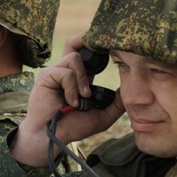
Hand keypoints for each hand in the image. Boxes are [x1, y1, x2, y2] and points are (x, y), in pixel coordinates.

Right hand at [10, 33, 123, 165]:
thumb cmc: (73, 128)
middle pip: (75, 43)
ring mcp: (55, 72)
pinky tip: (71, 102)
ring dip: (82, 79)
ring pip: (74, 58)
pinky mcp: (47, 76)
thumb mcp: (101, 116)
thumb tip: (129, 90)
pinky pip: (66, 73)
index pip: (88, 55)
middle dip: (86, 39)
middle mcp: (66, 72)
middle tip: (100, 48)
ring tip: (83, 98)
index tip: (112, 49)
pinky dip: (72, 88)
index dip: (98, 48)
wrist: (52, 138)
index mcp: (79, 78)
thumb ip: (115, 104)